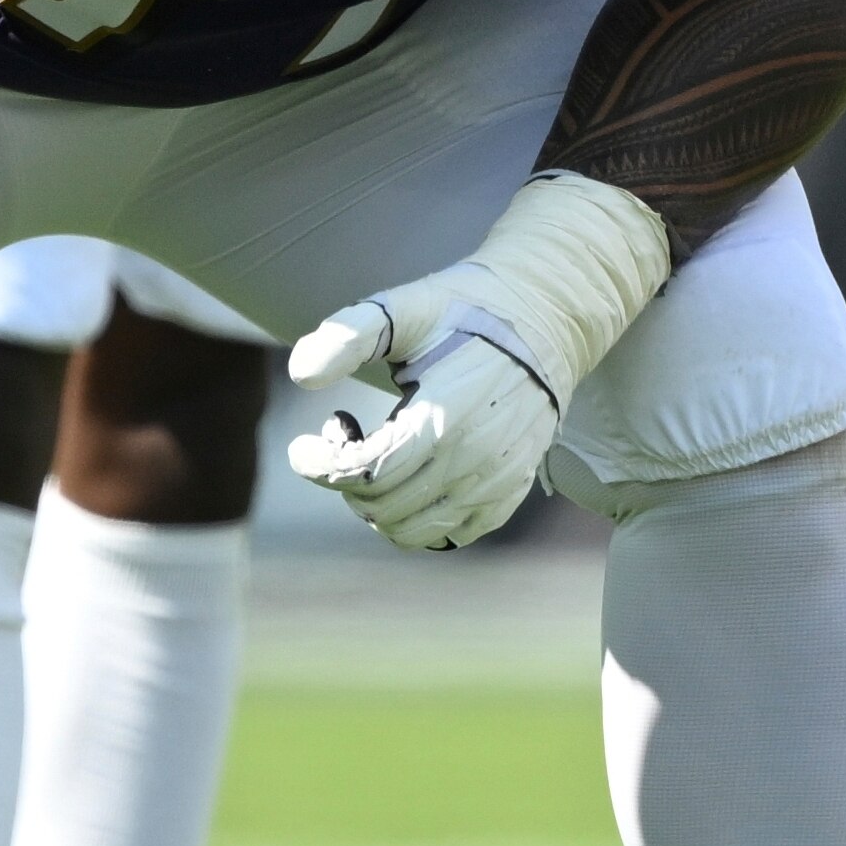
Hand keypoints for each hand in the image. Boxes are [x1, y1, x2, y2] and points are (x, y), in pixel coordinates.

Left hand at [285, 171, 673, 551]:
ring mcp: (496, 484)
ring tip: (377, 454)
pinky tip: (411, 473)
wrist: (546, 320)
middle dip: (344, 475)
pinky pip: (450, 536)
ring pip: (410, 531)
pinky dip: (415, 518)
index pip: (366, 473)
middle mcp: (474, 462)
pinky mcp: (509, 494)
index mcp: (443, 418)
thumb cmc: (465, 311)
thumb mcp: (404, 308)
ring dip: (375, 502)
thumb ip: (349, 335)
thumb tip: (299, 372)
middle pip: (380, 504)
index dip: (321, 465)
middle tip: (344, 431)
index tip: (300, 448)